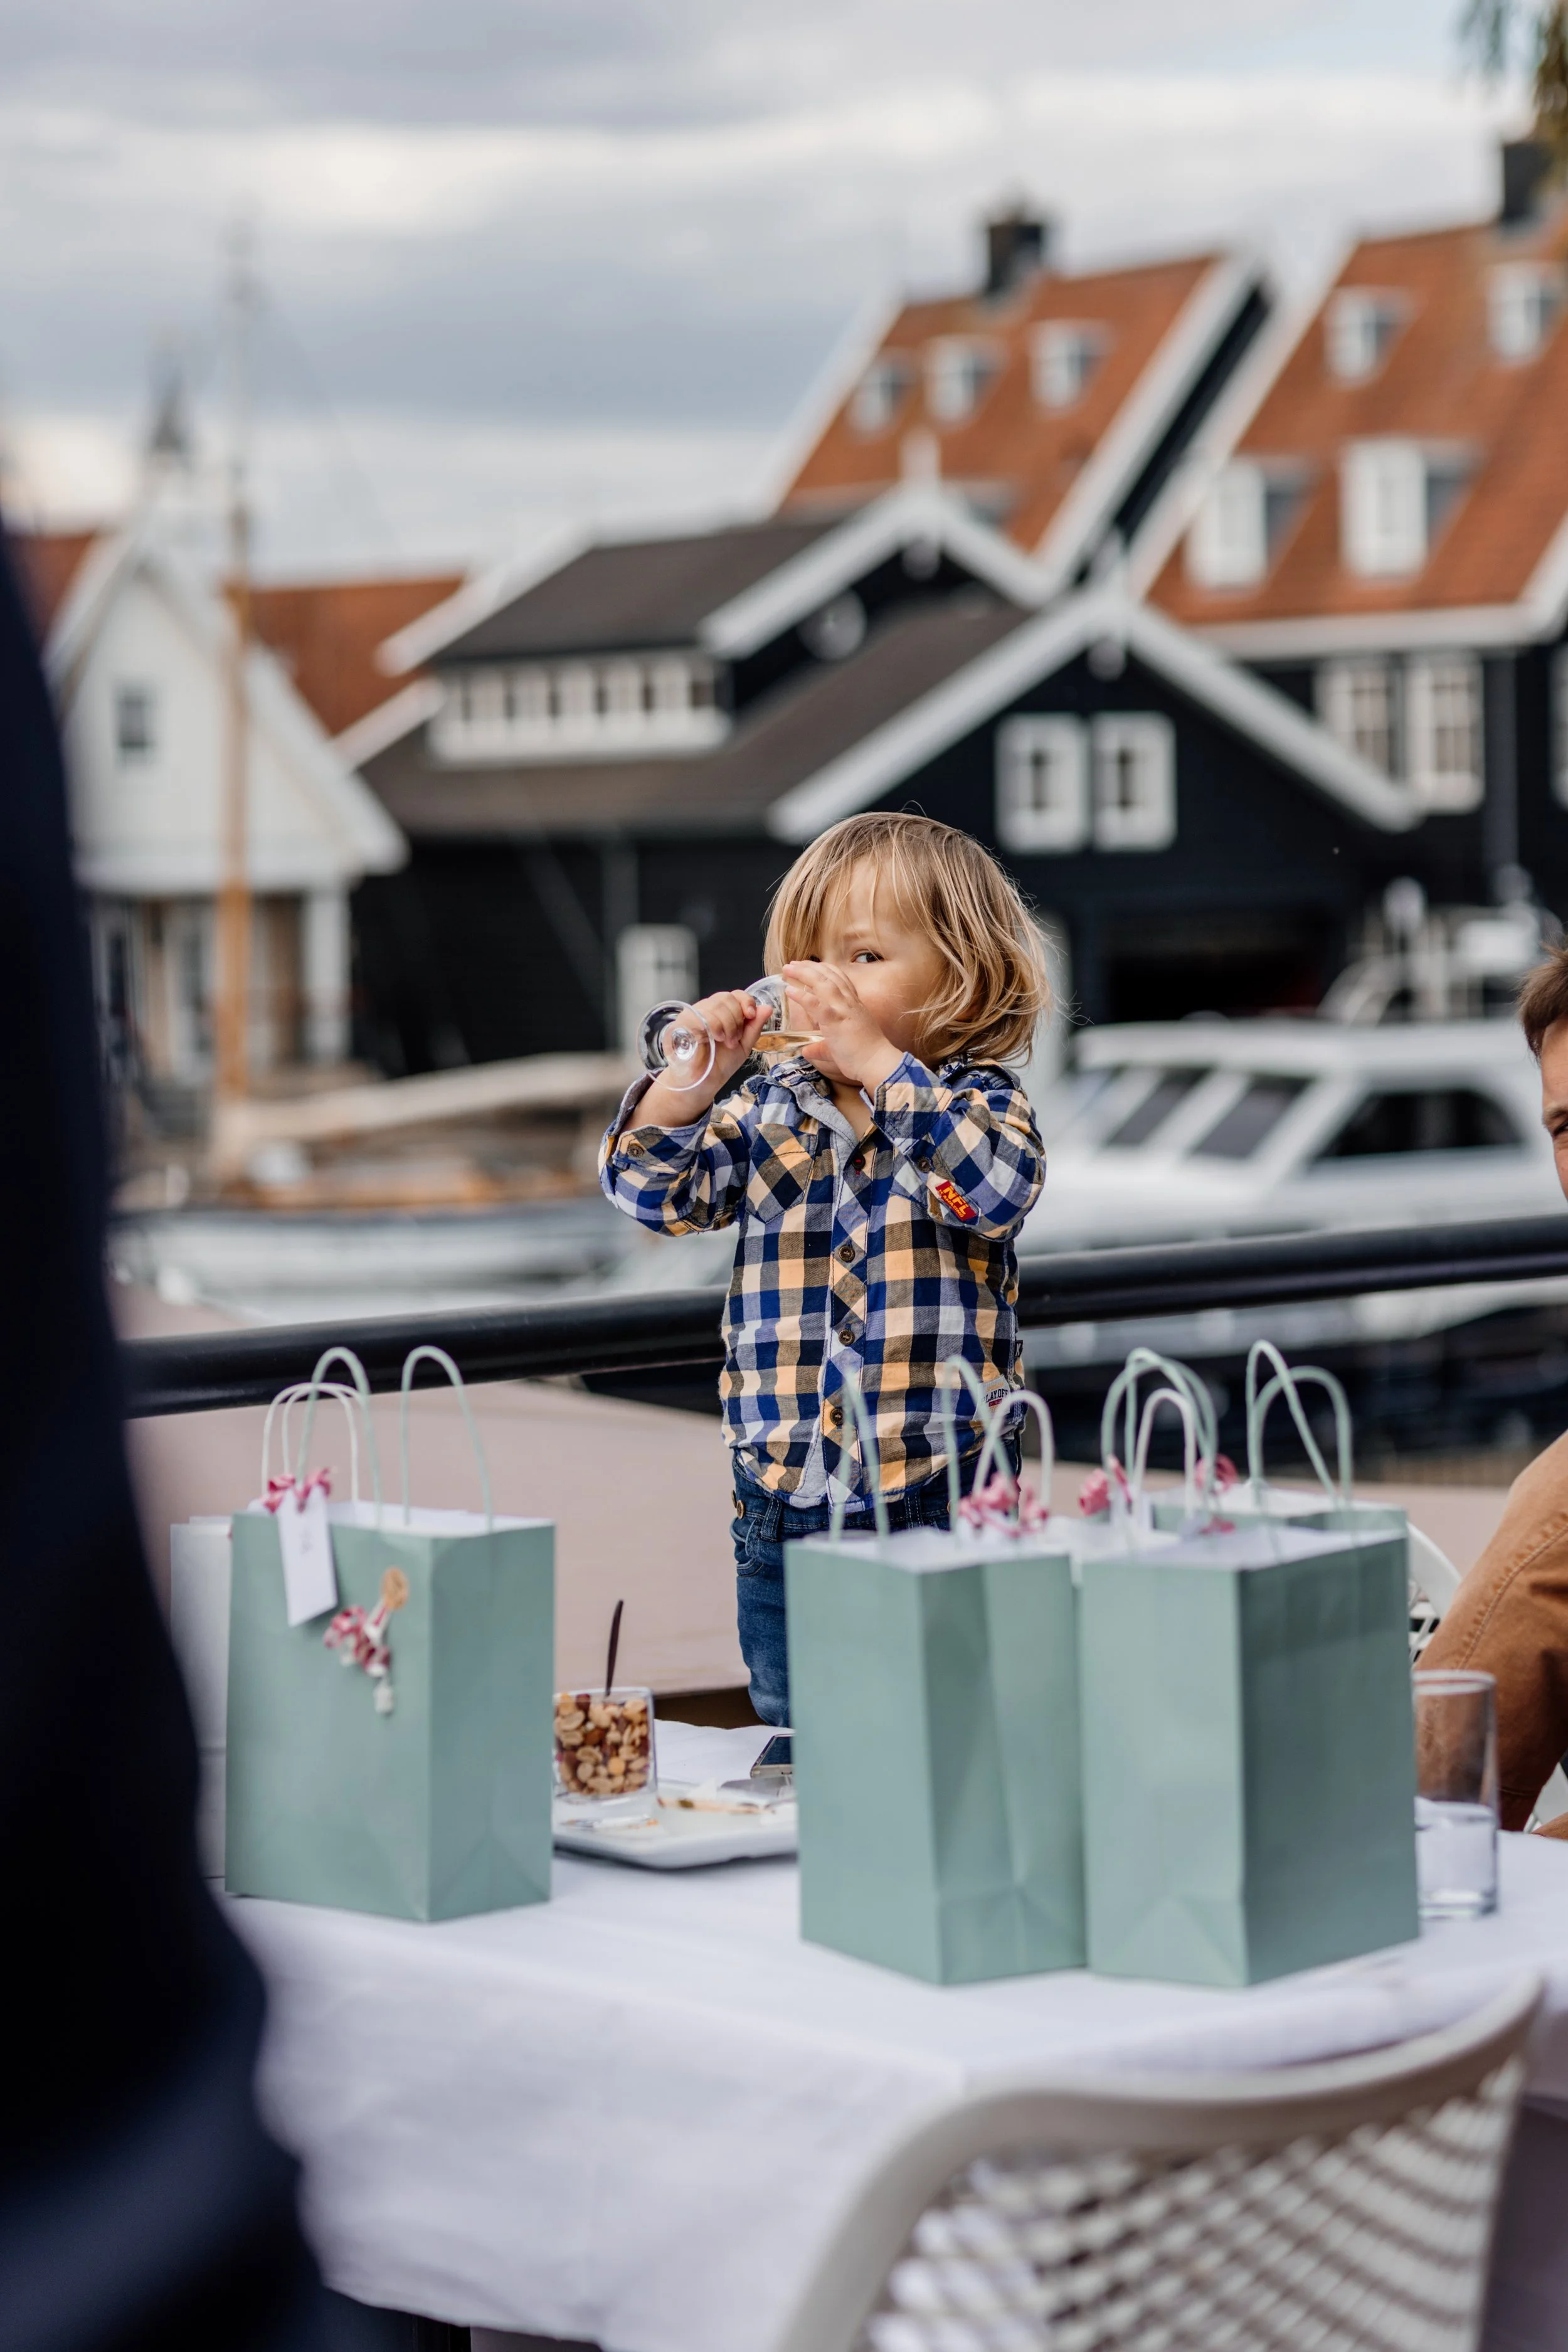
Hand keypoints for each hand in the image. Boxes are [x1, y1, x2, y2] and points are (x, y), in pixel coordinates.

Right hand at [637, 989, 768, 1123]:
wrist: (702, 1084)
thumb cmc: (719, 1065)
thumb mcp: (743, 1045)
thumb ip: (754, 1027)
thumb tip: (767, 1007)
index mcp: (719, 1013)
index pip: (733, 994)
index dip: (745, 1001)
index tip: (751, 1015)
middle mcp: (705, 1011)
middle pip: (726, 997)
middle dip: (736, 1019)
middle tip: (734, 1039)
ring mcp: (692, 1015)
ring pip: (716, 1004)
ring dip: (727, 1025)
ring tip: (726, 1042)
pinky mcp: (681, 1024)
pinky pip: (702, 1015)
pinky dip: (714, 1026)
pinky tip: (716, 1039)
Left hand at [782, 962, 901, 1092]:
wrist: (877, 1062)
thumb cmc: (864, 1056)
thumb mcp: (843, 1043)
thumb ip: (822, 1046)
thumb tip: (807, 1051)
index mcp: (854, 1004)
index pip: (840, 978)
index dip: (824, 969)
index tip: (810, 966)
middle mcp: (849, 1002)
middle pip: (828, 975)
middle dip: (809, 967)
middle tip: (792, 964)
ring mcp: (842, 1009)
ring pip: (822, 983)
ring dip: (803, 974)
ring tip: (788, 969)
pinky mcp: (835, 1020)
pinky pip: (815, 1003)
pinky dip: (801, 995)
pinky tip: (789, 990)